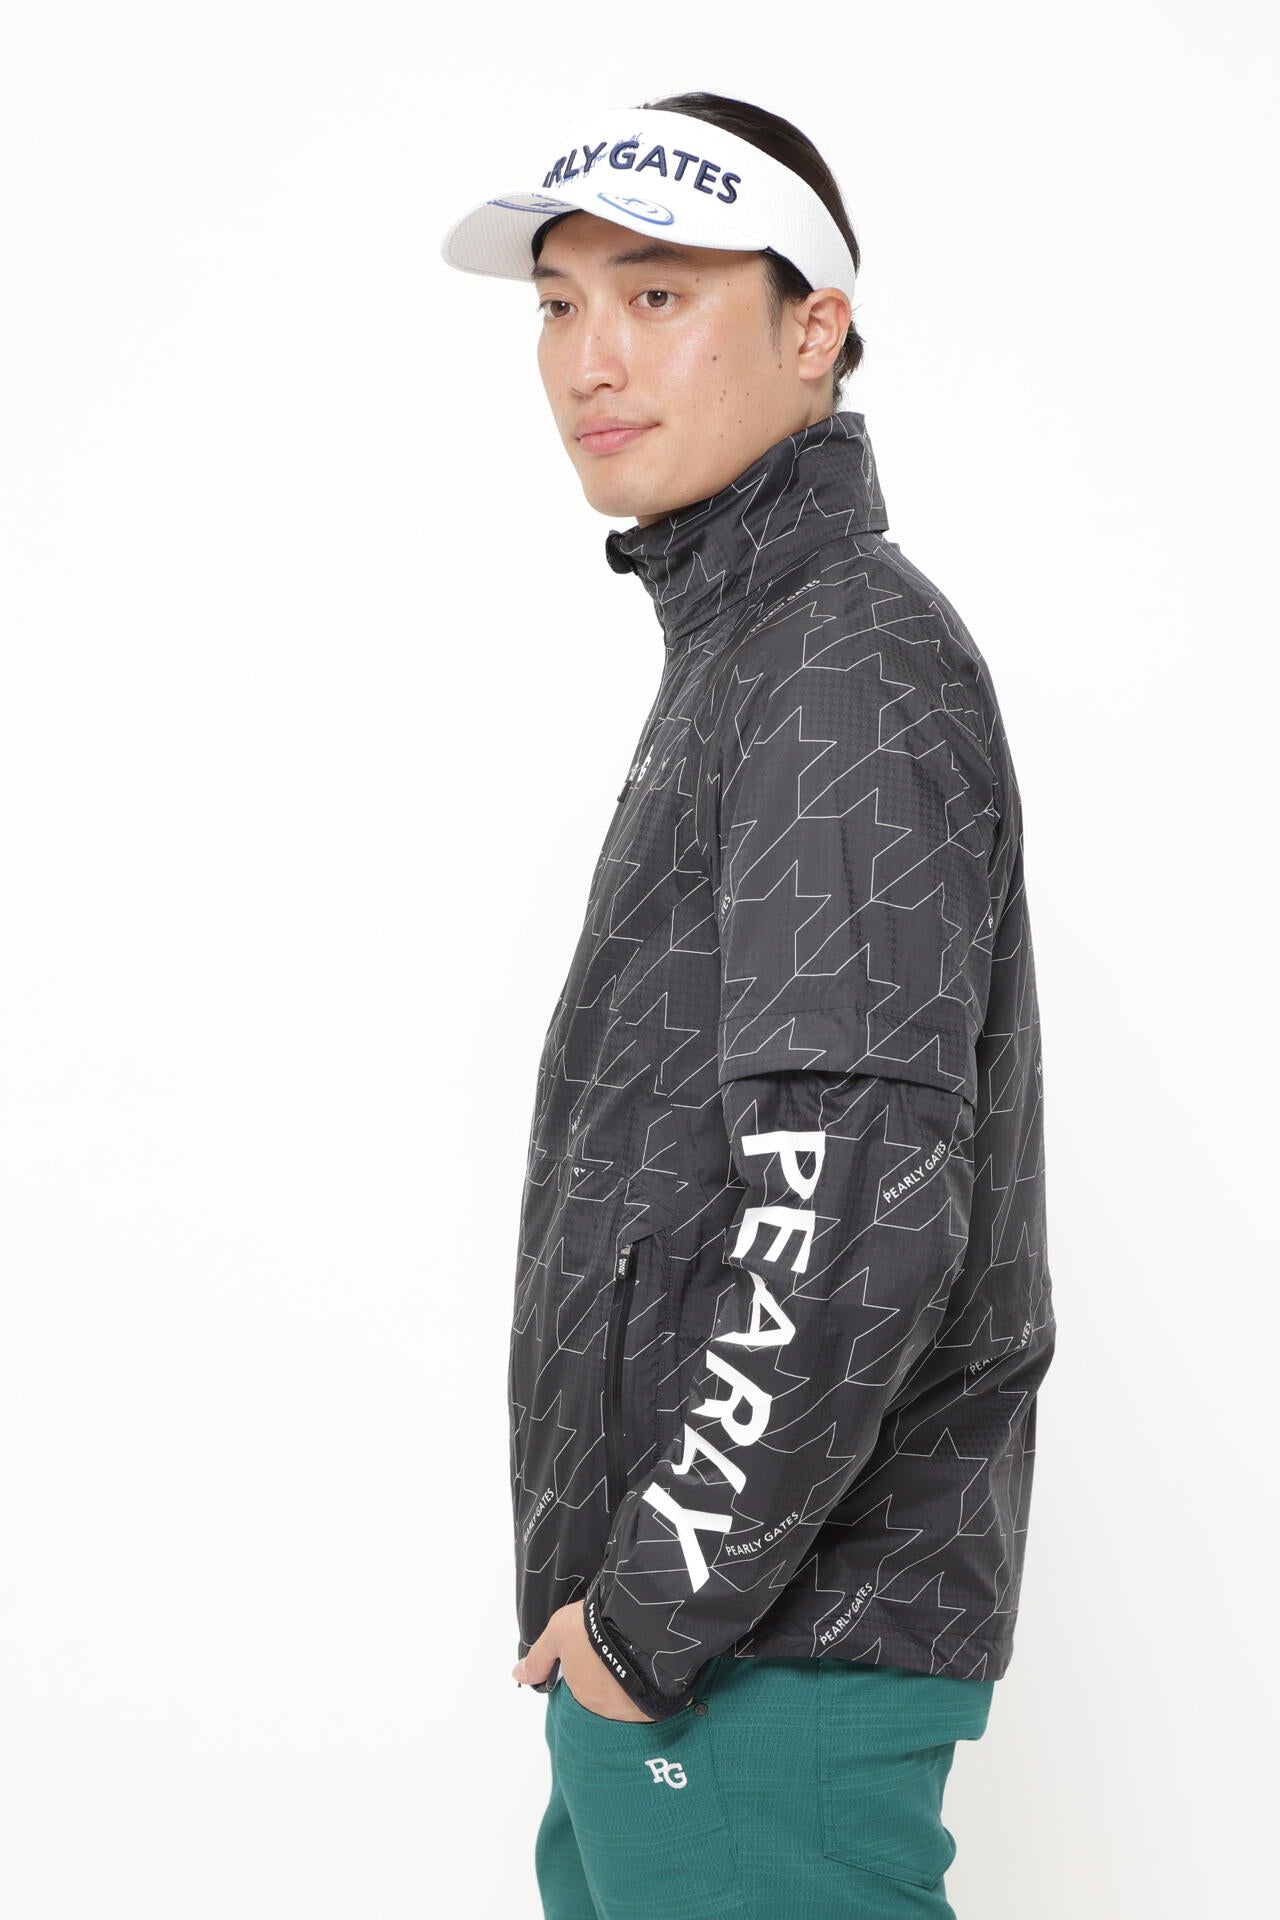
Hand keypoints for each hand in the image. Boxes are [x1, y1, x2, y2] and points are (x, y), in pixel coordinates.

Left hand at [512, 1600, 656, 1721]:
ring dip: (632, 1680)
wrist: (644, 1621)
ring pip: (630, 1696)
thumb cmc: (596, 1627)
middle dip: (610, 1675)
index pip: (582, 1688)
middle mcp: (609, 1710)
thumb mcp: (559, 1632)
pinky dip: (653, 1682)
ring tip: (637, 1650)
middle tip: (616, 1646)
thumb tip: (517, 1675)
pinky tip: (655, 1663)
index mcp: (583, 1695)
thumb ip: (539, 1657)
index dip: (587, 1666)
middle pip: (607, 1694)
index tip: (595, 1649)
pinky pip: (653, 1696)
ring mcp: (637, 1708)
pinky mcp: (662, 1701)